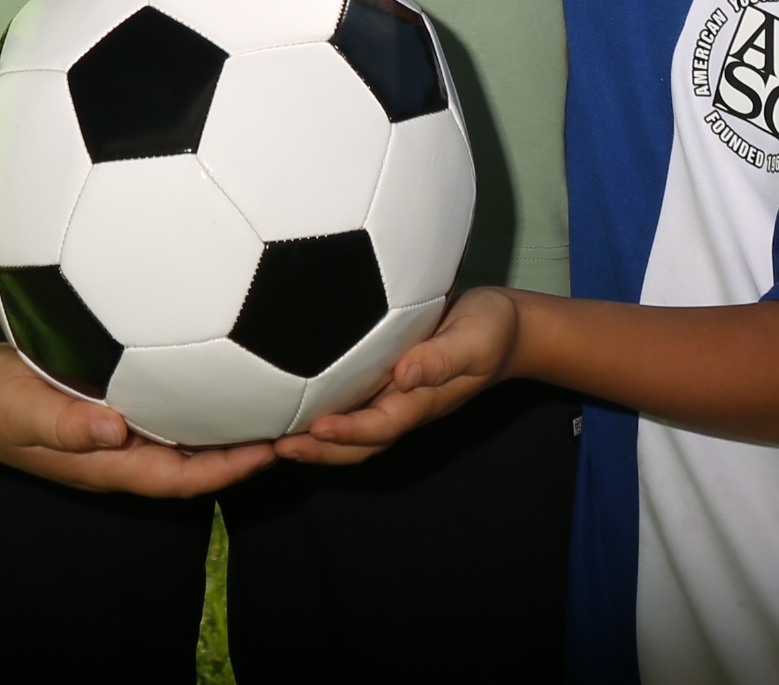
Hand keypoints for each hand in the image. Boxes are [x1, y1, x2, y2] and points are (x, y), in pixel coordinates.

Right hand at [0, 346, 272, 496]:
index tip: (273, 448)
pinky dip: (195, 388)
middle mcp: (123, 450)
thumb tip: (115, 428)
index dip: (229, 467)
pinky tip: (217, 354)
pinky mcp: (111, 400)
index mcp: (111, 464)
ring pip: (183, 431)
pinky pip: (164, 401)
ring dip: (224, 417)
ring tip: (271, 387)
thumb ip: (67, 422)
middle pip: (196, 457)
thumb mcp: (24, 411)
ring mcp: (118, 428)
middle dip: (243, 445)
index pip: (184, 475)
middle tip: (293, 413)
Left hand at [275, 287, 518, 466]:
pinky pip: (352, 404)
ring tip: (272, 434)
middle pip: (357, 443)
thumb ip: (442, 357)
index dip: (347, 432)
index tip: (316, 429)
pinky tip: (292, 397)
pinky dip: (322, 409)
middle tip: (275, 447)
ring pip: (351, 429)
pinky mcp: (387, 380)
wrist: (506, 327)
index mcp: (421, 402)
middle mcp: (403, 406)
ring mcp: (395, 397)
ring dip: (314, 437)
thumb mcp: (474, 339)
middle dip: (317, 449)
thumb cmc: (490, 330)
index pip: (379, 426)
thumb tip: (405, 373)